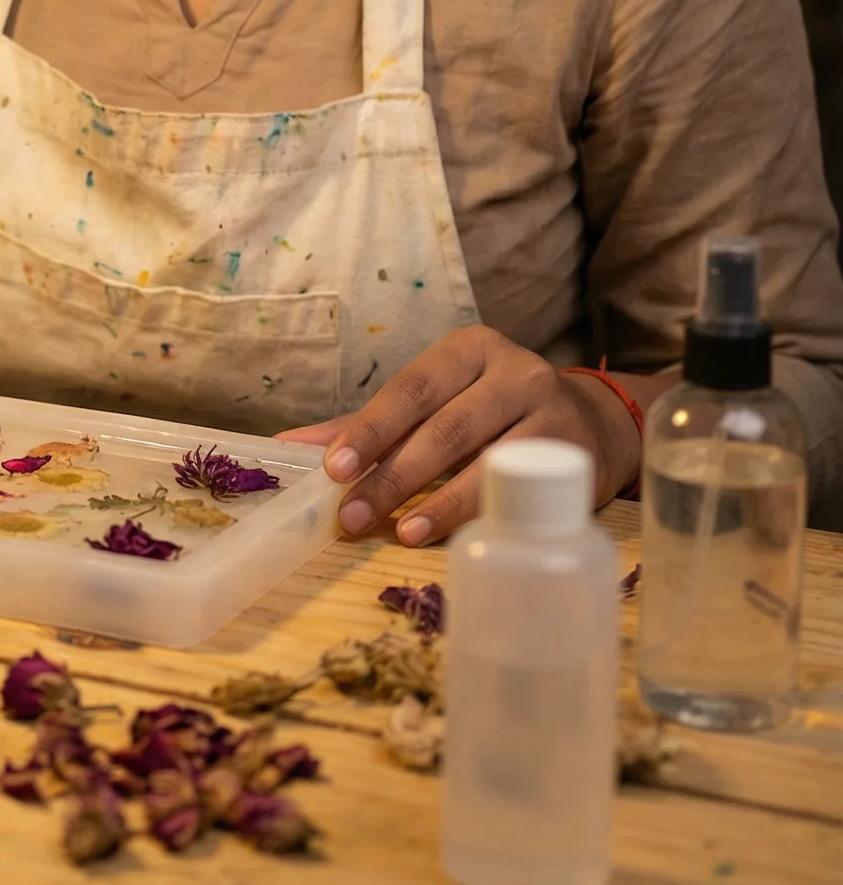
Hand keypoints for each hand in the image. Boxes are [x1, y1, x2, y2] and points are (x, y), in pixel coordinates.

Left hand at [277, 325, 642, 544]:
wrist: (595, 425)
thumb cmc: (495, 415)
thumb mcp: (440, 403)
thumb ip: (371, 424)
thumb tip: (290, 446)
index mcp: (470, 349)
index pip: (413, 387)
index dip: (373, 427)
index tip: (333, 467)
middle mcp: (514, 370)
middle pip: (444, 426)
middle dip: (394, 473)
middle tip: (352, 513)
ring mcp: (551, 412)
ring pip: (485, 460)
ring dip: (437, 501)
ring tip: (400, 530)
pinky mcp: (575, 456)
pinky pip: (520, 489)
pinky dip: (480, 515)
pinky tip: (451, 535)